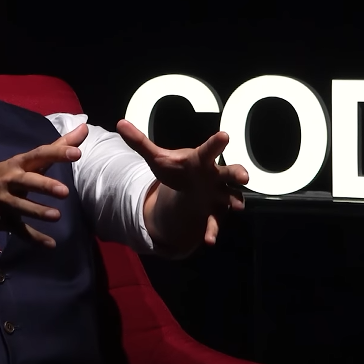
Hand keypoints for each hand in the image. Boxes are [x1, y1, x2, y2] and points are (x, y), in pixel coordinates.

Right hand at [0, 125, 88, 247]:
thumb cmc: (5, 173)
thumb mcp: (27, 160)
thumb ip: (57, 147)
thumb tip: (84, 128)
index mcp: (19, 163)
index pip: (39, 155)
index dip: (57, 153)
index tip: (77, 153)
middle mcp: (11, 180)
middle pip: (28, 181)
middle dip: (45, 185)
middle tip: (64, 191)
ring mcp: (5, 201)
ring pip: (22, 206)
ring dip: (38, 211)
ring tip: (56, 216)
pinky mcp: (3, 220)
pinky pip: (19, 230)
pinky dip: (34, 238)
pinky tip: (51, 244)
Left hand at [116, 120, 248, 244]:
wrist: (188, 189)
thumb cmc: (178, 170)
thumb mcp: (157, 158)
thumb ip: (140, 142)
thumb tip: (120, 123)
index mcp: (201, 160)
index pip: (210, 150)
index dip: (217, 143)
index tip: (224, 136)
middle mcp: (214, 176)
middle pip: (229, 172)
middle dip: (237, 173)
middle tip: (243, 176)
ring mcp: (217, 194)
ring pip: (231, 196)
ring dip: (235, 201)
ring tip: (238, 207)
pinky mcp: (214, 212)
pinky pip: (215, 222)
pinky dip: (212, 230)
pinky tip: (208, 240)